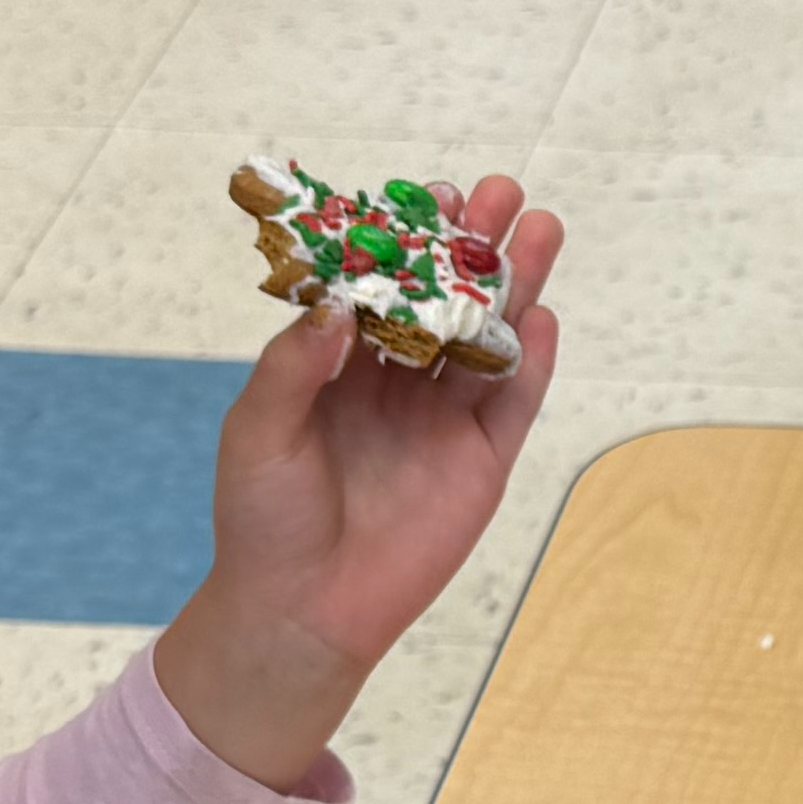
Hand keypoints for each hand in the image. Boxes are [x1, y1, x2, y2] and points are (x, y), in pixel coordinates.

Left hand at [154, 177, 564, 791]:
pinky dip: (532, 361)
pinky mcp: (482, 462)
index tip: (429, 194)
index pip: (384, 287)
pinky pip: (514, 404)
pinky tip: (545, 317)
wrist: (301, 612)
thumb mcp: (257, 430)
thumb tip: (340, 304)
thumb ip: (294, 365)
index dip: (409, 241)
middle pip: (447, 300)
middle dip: (475, 245)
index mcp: (340, 365)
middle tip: (500, 191)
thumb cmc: (262, 519)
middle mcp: (398, 382)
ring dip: (516, 285)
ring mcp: (444, 420)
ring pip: (488, 339)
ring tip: (540, 228)